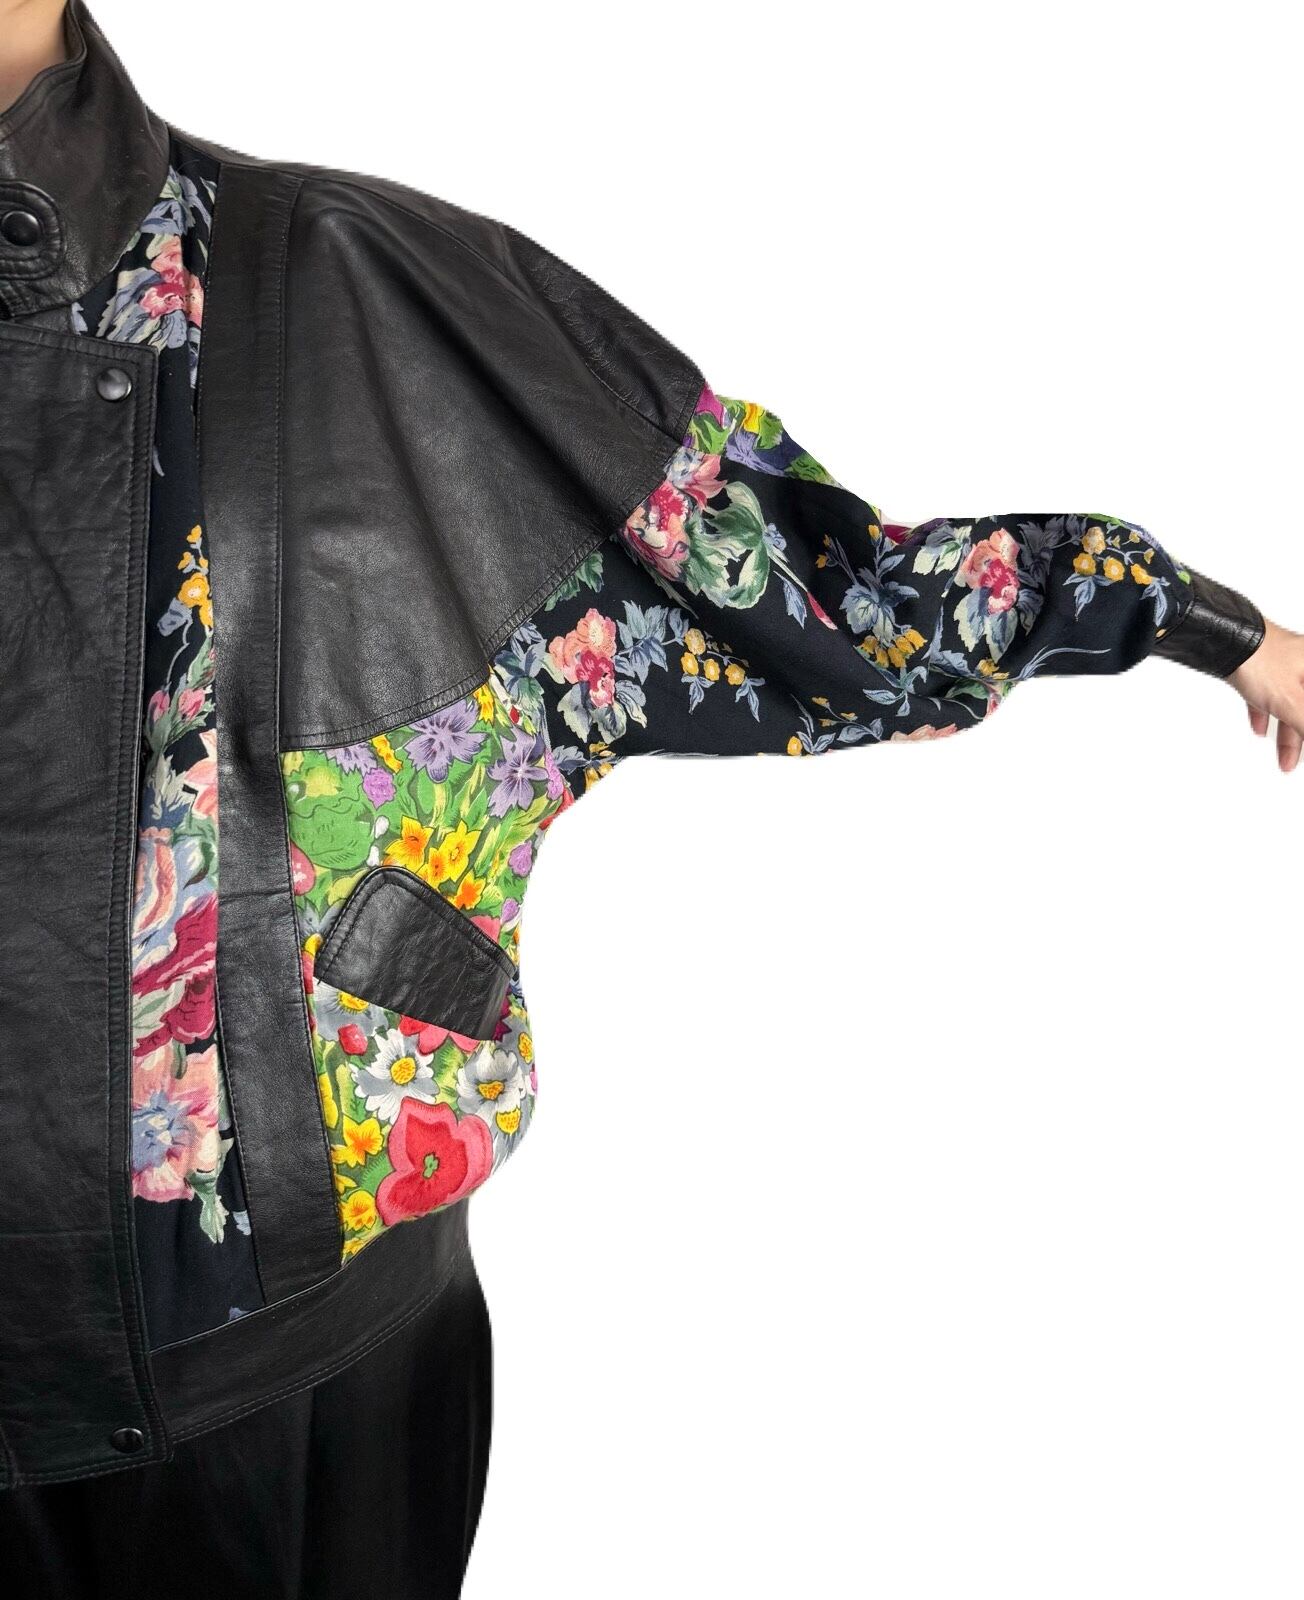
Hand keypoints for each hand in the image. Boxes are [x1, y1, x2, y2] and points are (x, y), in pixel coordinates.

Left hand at [1228, 617, 1303, 771]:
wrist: (1221, 639)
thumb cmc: (1261, 660)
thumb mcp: (1292, 702)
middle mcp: (1303, 663)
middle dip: (1301, 738)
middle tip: (1295, 761)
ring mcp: (1281, 665)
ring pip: (1290, 704)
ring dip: (1286, 733)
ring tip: (1283, 759)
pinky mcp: (1258, 667)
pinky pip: (1268, 696)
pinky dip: (1266, 714)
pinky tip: (1261, 729)